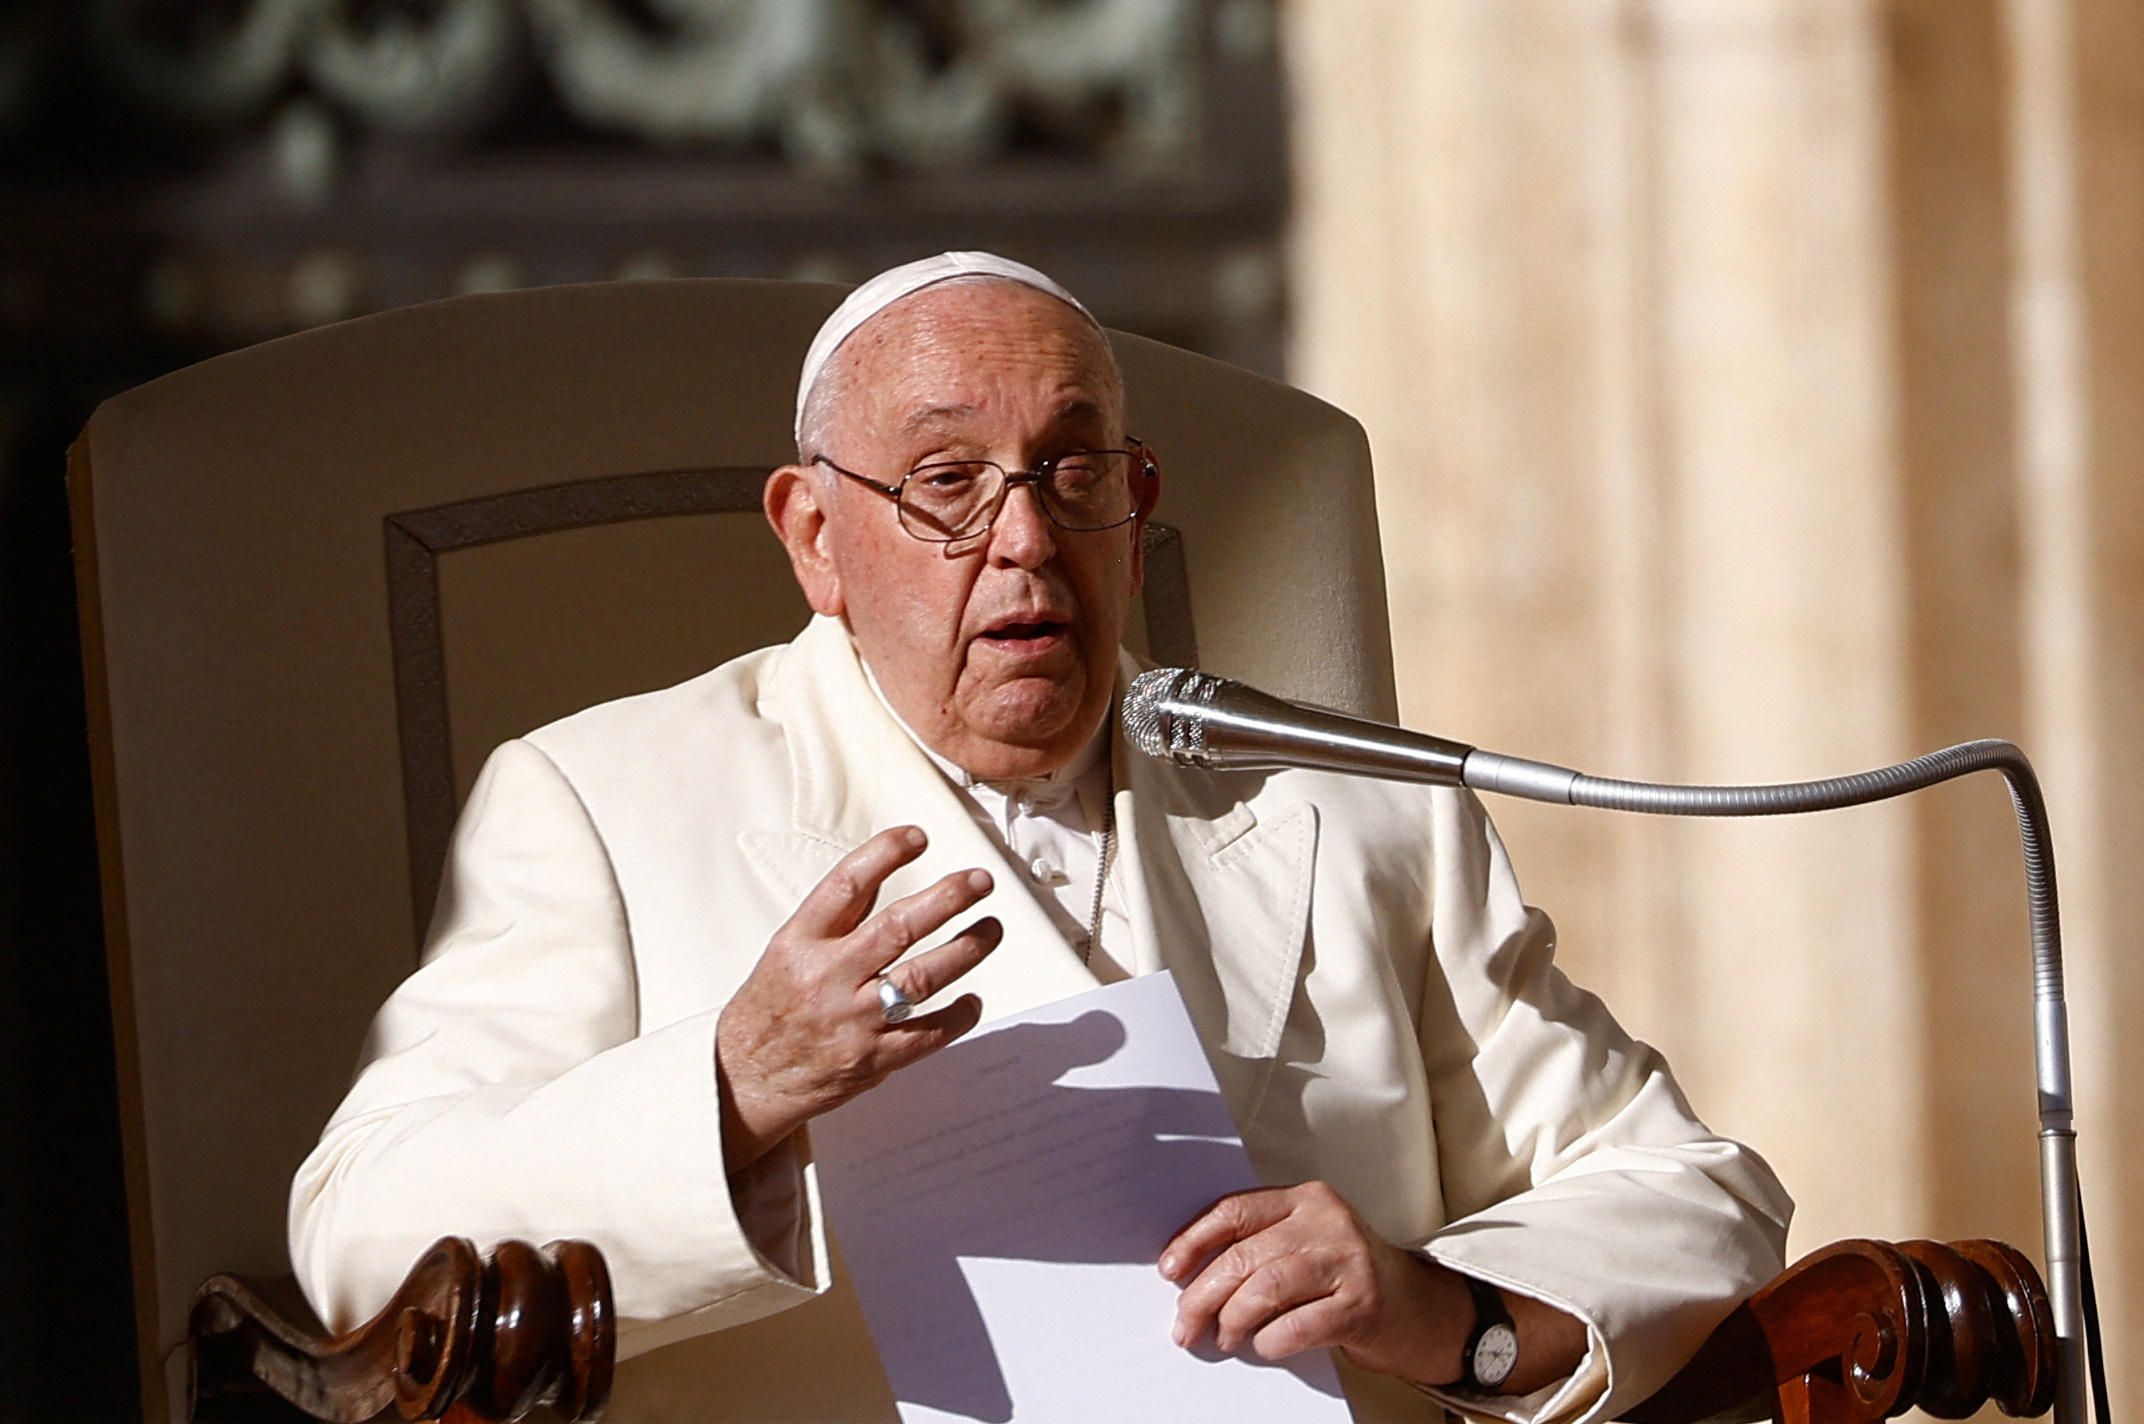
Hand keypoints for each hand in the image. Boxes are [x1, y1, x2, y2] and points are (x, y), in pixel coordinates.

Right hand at [715, 826, 1000, 1172]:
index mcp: (801, 943)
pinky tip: (973, 1000)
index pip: (847, 884)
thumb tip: (884, 868)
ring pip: (922, 978)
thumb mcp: (790, 949)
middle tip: (979, 881)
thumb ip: (839, 914)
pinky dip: (958, 1016)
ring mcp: (853, 1020)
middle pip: (898, 928)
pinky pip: (928, 1034)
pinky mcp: (873, 1059)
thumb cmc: (770, 1009)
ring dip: (966, 949)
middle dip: (947, 898)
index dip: (886, 853)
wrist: (747, 1078)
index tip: (918, 837)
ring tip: (991, 929)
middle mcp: (828, 977)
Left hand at [1160, 1182, 1471, 1382]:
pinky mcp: (1361, 1305)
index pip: (1235, 1211)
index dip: (1194, 1240)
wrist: (1420, 1308)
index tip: (1169, 1269)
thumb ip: (1262, 1245)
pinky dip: (1270, 1340)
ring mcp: (1347, 1262)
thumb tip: (1190, 1276)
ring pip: (1266, 1289)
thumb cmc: (1348, 1276)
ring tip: (1224, 1337)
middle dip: (1203, 1294)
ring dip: (1233, 1320)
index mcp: (1306, 1199)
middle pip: (1244, 1255)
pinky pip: (1297, 1325)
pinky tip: (1263, 1345)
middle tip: (1185, 1323)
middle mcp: (1327, 1222)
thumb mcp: (1308, 1243)